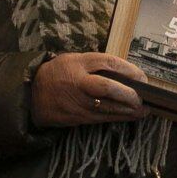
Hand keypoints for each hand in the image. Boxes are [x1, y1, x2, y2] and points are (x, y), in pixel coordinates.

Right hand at [31, 52, 149, 127]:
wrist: (32, 95)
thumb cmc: (59, 74)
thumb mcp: (75, 60)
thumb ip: (98, 64)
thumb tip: (128, 72)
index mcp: (78, 64)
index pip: (107, 63)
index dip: (128, 70)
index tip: (142, 76)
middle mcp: (78, 82)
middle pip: (107, 87)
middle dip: (129, 93)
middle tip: (143, 96)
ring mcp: (78, 102)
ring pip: (108, 107)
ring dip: (129, 110)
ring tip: (144, 109)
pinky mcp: (78, 117)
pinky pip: (102, 118)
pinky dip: (119, 117)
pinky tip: (131, 116)